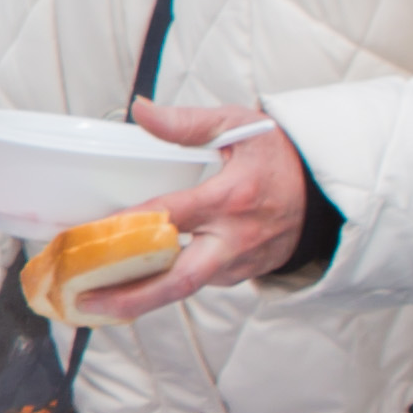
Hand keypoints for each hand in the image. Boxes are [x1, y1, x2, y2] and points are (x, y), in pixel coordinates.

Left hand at [66, 101, 310, 322]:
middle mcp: (236, 238)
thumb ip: (186, 123)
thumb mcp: (238, 125)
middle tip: (87, 302)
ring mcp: (240, 263)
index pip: (171, 216)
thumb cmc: (278, 156)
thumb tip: (141, 111)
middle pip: (179, 279)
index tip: (90, 234)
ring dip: (139, 295)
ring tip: (90, 297)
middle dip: (131, 296)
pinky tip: (128, 282)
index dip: (128, 226)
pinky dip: (162, 285)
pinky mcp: (240, 275)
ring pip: (183, 286)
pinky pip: (196, 282)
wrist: (325, 193)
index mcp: (233, 198)